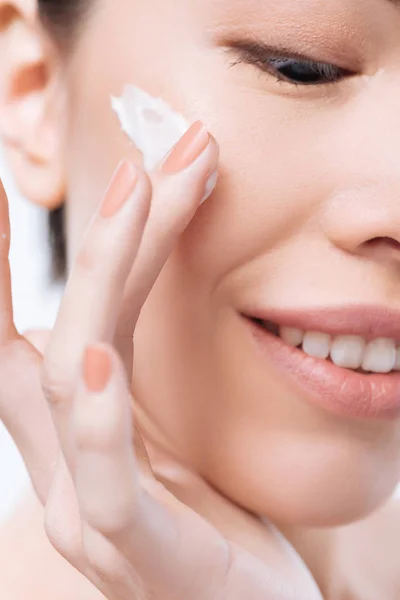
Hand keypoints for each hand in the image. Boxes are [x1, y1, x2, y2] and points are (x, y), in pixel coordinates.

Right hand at [0, 123, 319, 599]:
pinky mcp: (139, 552)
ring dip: (100, 278)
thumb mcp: (170, 440)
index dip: (9, 262)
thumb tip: (105, 314)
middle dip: (88, 237)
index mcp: (75, 438)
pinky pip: (103, 478)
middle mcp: (65, 467)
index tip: (11, 184)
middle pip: (59, 329)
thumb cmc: (214, 526)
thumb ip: (129, 384)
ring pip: (70, 378)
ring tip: (133, 190)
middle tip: (130, 156)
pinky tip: (95, 356)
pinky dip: (94, 413)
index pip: (31, 332)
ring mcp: (91, 512)